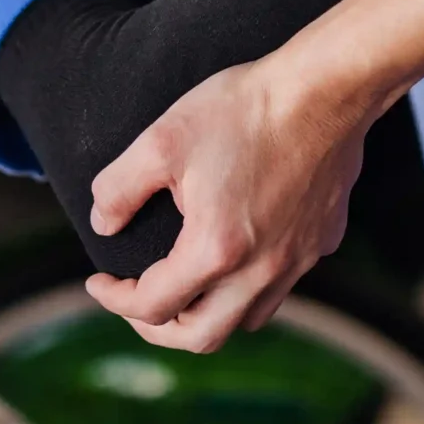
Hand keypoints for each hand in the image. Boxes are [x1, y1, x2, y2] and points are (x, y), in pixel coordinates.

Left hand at [86, 55, 371, 352]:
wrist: (325, 88)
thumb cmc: (242, 110)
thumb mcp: (160, 141)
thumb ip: (119, 189)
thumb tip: (102, 225)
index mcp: (216, 251)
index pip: (152, 305)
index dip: (113, 299)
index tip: (98, 281)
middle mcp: (261, 270)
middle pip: (202, 336)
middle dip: (157, 328)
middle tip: (133, 302)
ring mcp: (298, 260)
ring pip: (246, 319)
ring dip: (206, 315)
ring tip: (181, 289)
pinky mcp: (321, 241)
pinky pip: (280, 285)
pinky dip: (246, 288)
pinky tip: (233, 255)